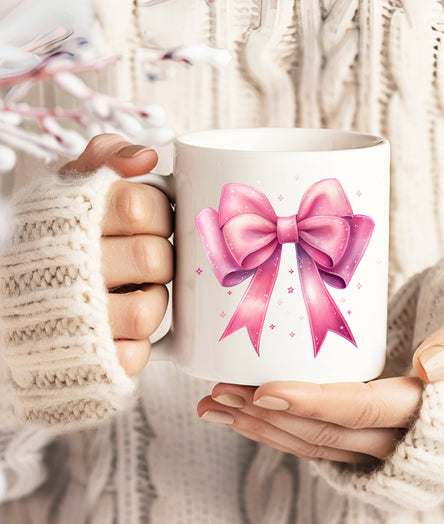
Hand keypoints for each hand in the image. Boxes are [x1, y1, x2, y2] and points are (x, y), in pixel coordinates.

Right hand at [61, 134, 172, 375]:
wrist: (7, 305)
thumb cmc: (47, 241)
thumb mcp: (66, 188)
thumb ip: (104, 158)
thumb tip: (147, 157)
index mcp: (71, 220)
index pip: (140, 206)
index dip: (156, 213)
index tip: (148, 219)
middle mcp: (71, 269)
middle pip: (152, 258)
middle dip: (158, 259)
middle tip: (144, 260)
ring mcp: (78, 321)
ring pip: (148, 310)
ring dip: (150, 302)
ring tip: (131, 294)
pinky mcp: (89, 361)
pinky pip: (134, 354)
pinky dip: (135, 344)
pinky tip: (117, 330)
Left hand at [197, 321, 443, 461]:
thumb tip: (428, 366)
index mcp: (422, 407)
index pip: (359, 409)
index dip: (312, 404)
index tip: (264, 389)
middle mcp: (395, 436)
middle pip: (322, 432)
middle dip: (266, 415)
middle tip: (218, 393)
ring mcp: (374, 443)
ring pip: (311, 444)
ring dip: (259, 427)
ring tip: (214, 407)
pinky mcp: (359, 436)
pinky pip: (313, 442)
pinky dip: (274, 430)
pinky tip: (242, 416)